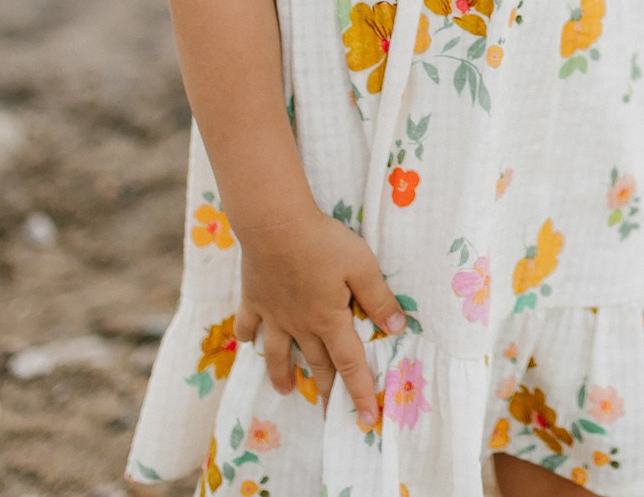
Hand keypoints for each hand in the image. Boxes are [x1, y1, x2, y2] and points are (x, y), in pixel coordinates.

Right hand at [234, 205, 405, 429]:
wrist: (274, 225)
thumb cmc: (323, 242)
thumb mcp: (362, 266)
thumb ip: (378, 298)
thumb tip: (397, 328)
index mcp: (329, 320)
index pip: (350, 365)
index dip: (361, 393)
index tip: (368, 419)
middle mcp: (301, 325)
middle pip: (317, 364)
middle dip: (327, 392)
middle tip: (331, 416)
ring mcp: (274, 314)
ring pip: (279, 352)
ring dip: (283, 373)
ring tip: (286, 390)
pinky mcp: (253, 298)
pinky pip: (248, 323)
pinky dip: (246, 336)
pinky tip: (246, 343)